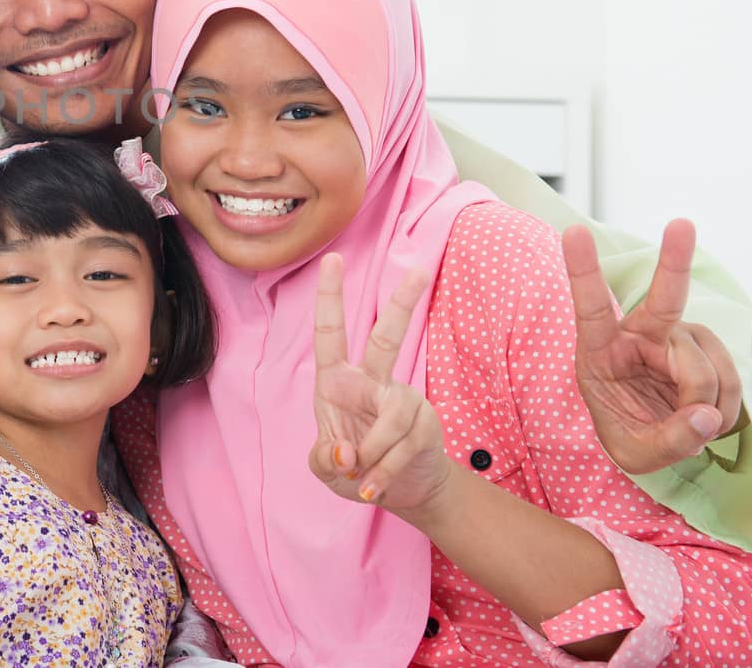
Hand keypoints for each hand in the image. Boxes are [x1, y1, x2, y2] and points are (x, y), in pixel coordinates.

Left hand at [308, 255, 448, 514]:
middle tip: (420, 270)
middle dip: (403, 304)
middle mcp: (371, 382)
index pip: (330, 333)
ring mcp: (401, 400)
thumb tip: (346, 452)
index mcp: (337, 381)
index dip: (329, 298)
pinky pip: (404, 446)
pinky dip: (384, 473)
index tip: (332, 258)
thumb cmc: (354, 470)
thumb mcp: (325, 469)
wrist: (399, 492)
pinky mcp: (425, 423)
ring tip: (361, 479)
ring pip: (392, 417)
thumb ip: (325, 460)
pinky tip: (374, 489)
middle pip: (388, 338)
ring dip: (374, 454)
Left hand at [565, 219, 741, 472]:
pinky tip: (708, 415)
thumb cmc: (627, 436)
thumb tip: (706, 417)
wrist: (652, 439)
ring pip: (704, 363)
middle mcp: (637, 337)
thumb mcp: (635, 452)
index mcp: (598, 351)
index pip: (590, 307)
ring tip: (692, 422)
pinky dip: (724, 403)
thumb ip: (668, 439)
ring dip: (707, 400)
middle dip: (674, 261)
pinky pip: (727, 375)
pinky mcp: (703, 349)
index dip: (583, 270)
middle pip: (661, 300)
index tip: (573, 231)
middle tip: (682, 223)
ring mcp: (674, 340)